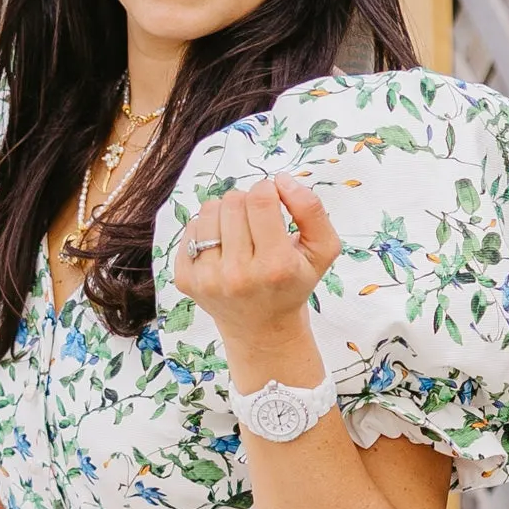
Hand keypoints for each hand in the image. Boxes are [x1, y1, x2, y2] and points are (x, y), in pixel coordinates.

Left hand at [169, 176, 339, 371]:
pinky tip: (222, 248)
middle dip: (248, 202)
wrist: (262, 329)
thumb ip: (312, 209)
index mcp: (275, 267)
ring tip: (239, 233)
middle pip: (234, 201)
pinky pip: (190, 229)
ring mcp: (208, 279)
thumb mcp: (322, 250)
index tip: (273, 202)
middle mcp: (238, 275)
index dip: (268, 190)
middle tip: (257, 223)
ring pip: (209, 210)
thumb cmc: (293, 283)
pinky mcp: (186, 280)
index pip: (261, 200)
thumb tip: (282, 180)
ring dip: (226, 213)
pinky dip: (207, 230)